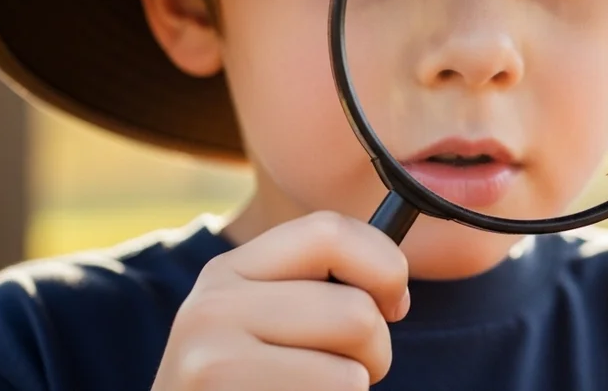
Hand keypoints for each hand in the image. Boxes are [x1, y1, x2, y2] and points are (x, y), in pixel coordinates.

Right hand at [151, 211, 409, 389]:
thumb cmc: (250, 384)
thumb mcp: (266, 323)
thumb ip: (317, 291)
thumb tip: (394, 290)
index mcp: (230, 270)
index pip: (330, 231)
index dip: (385, 266)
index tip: (392, 306)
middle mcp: (213, 305)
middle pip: (356, 313)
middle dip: (375, 354)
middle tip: (346, 375)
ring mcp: (213, 359)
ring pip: (352, 372)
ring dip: (353, 390)